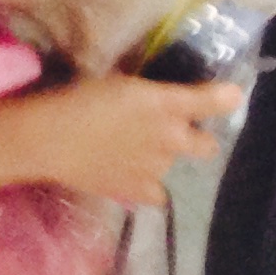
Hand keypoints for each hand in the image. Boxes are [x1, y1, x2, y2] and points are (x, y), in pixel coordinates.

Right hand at [20, 73, 246, 209]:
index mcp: (167, 104)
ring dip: (162, 158)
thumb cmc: (77, 98)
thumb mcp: (117, 81)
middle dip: (197, 138)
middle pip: (207, 145)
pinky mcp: (137, 190)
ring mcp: (156, 168)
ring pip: (173, 165)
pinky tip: (131, 176)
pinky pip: (157, 193)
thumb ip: (149, 91)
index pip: (216, 100)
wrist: (46, 138)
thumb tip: (163, 94)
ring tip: (131, 150)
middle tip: (172, 131)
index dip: (227, 98)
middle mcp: (171, 138)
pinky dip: (148, 186)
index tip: (228, 96)